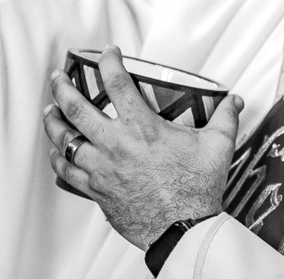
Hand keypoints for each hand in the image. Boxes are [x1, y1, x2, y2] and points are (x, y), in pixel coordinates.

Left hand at [42, 46, 243, 248]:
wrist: (183, 230)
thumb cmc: (197, 192)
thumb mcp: (217, 148)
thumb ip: (224, 119)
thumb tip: (233, 102)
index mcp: (142, 128)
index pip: (117, 82)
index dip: (108, 61)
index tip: (107, 53)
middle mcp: (116, 144)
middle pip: (76, 107)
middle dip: (62, 87)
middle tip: (58, 76)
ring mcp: (102, 168)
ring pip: (64, 139)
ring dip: (53, 121)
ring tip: (50, 110)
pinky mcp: (96, 190)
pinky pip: (67, 171)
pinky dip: (57, 158)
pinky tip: (55, 151)